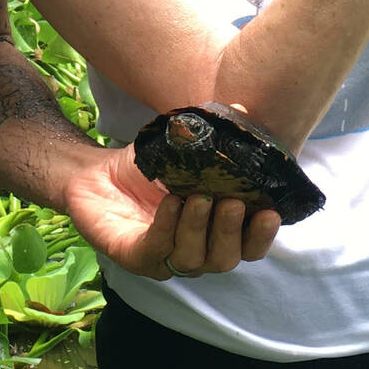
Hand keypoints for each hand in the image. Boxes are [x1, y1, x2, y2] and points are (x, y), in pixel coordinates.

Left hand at [59, 146, 279, 279]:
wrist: (96, 174)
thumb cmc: (148, 169)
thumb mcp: (185, 149)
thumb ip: (215, 136)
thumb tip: (242, 108)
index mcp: (214, 233)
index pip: (248, 247)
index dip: (262, 236)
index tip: (271, 211)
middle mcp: (194, 252)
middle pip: (225, 260)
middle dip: (231, 232)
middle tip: (232, 202)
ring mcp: (163, 258)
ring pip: (192, 260)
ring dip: (199, 229)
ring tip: (198, 197)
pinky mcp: (132, 257)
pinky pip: (155, 251)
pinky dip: (166, 228)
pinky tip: (170, 203)